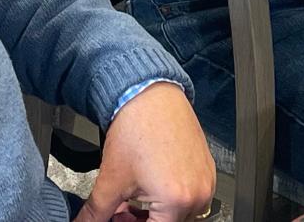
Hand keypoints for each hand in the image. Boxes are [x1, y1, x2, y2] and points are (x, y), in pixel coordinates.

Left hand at [75, 82, 215, 221]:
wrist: (148, 94)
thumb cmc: (136, 129)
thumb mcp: (110, 179)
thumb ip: (96, 212)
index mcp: (177, 202)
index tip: (118, 219)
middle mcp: (199, 194)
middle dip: (142, 221)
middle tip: (121, 212)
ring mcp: (206, 180)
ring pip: (180, 212)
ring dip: (156, 212)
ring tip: (132, 198)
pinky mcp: (207, 168)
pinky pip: (190, 194)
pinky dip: (169, 196)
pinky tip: (148, 185)